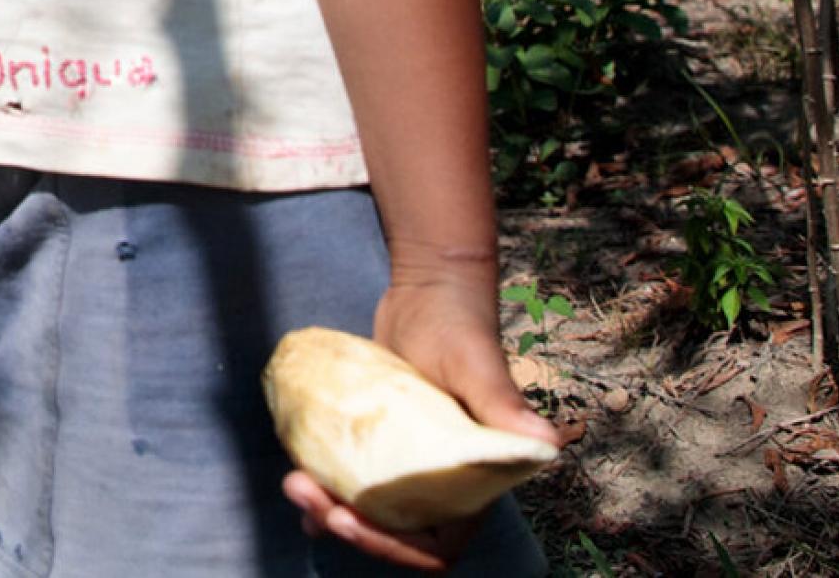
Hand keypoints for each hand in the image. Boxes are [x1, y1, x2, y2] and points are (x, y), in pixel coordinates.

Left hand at [281, 279, 562, 571]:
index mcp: (477, 484)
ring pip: (369, 512)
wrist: (431, 291)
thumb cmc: (462, 326)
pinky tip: (296, 475)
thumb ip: (504, 406)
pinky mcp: (384, 444)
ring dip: (329, 510)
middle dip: (348, 527)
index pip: (437, 547)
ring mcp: (412, 466)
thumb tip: (546, 443)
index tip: (349, 518)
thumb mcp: (478, 368)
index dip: (393, 547)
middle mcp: (446, 485)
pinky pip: (354, 480)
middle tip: (302, 492)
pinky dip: (327, 487)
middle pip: (394, 534)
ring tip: (292, 485)